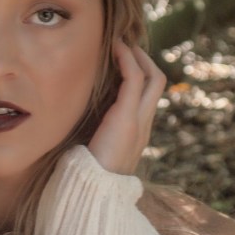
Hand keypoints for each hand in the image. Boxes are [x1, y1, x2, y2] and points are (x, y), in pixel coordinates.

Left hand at [88, 40, 165, 173]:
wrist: (94, 192)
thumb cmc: (89, 174)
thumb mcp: (94, 149)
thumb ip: (94, 135)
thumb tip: (78, 122)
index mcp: (138, 131)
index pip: (148, 95)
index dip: (140, 73)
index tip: (122, 59)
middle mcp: (144, 124)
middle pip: (157, 82)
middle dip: (144, 59)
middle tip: (125, 44)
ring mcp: (140, 121)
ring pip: (152, 78)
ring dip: (137, 56)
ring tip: (120, 42)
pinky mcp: (127, 118)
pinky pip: (135, 79)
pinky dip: (127, 60)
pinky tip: (115, 48)